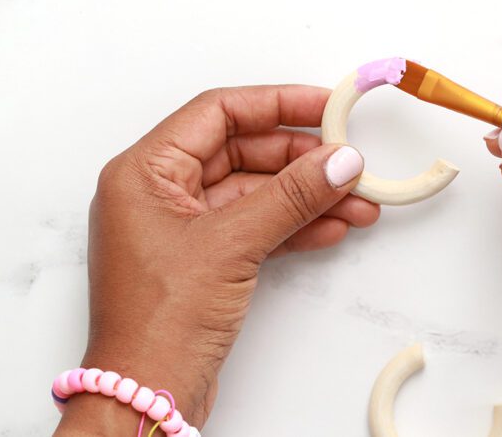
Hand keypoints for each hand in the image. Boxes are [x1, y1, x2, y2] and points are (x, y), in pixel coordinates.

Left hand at [54, 85, 378, 435]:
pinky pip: (253, 227)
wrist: (146, 397)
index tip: (325, 106)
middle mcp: (158, 193)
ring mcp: (181, 229)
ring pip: (253, 193)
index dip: (276, 104)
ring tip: (356, 200)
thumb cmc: (158, 322)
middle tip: (348, 160)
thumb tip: (339, 161)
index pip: (218, 114)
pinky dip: (292, 225)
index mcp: (144, 172)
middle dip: (299, 159)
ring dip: (304, 195)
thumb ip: (290, 197)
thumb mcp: (231, 245)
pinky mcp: (202, 261)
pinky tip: (333, 226)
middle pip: (241, 151)